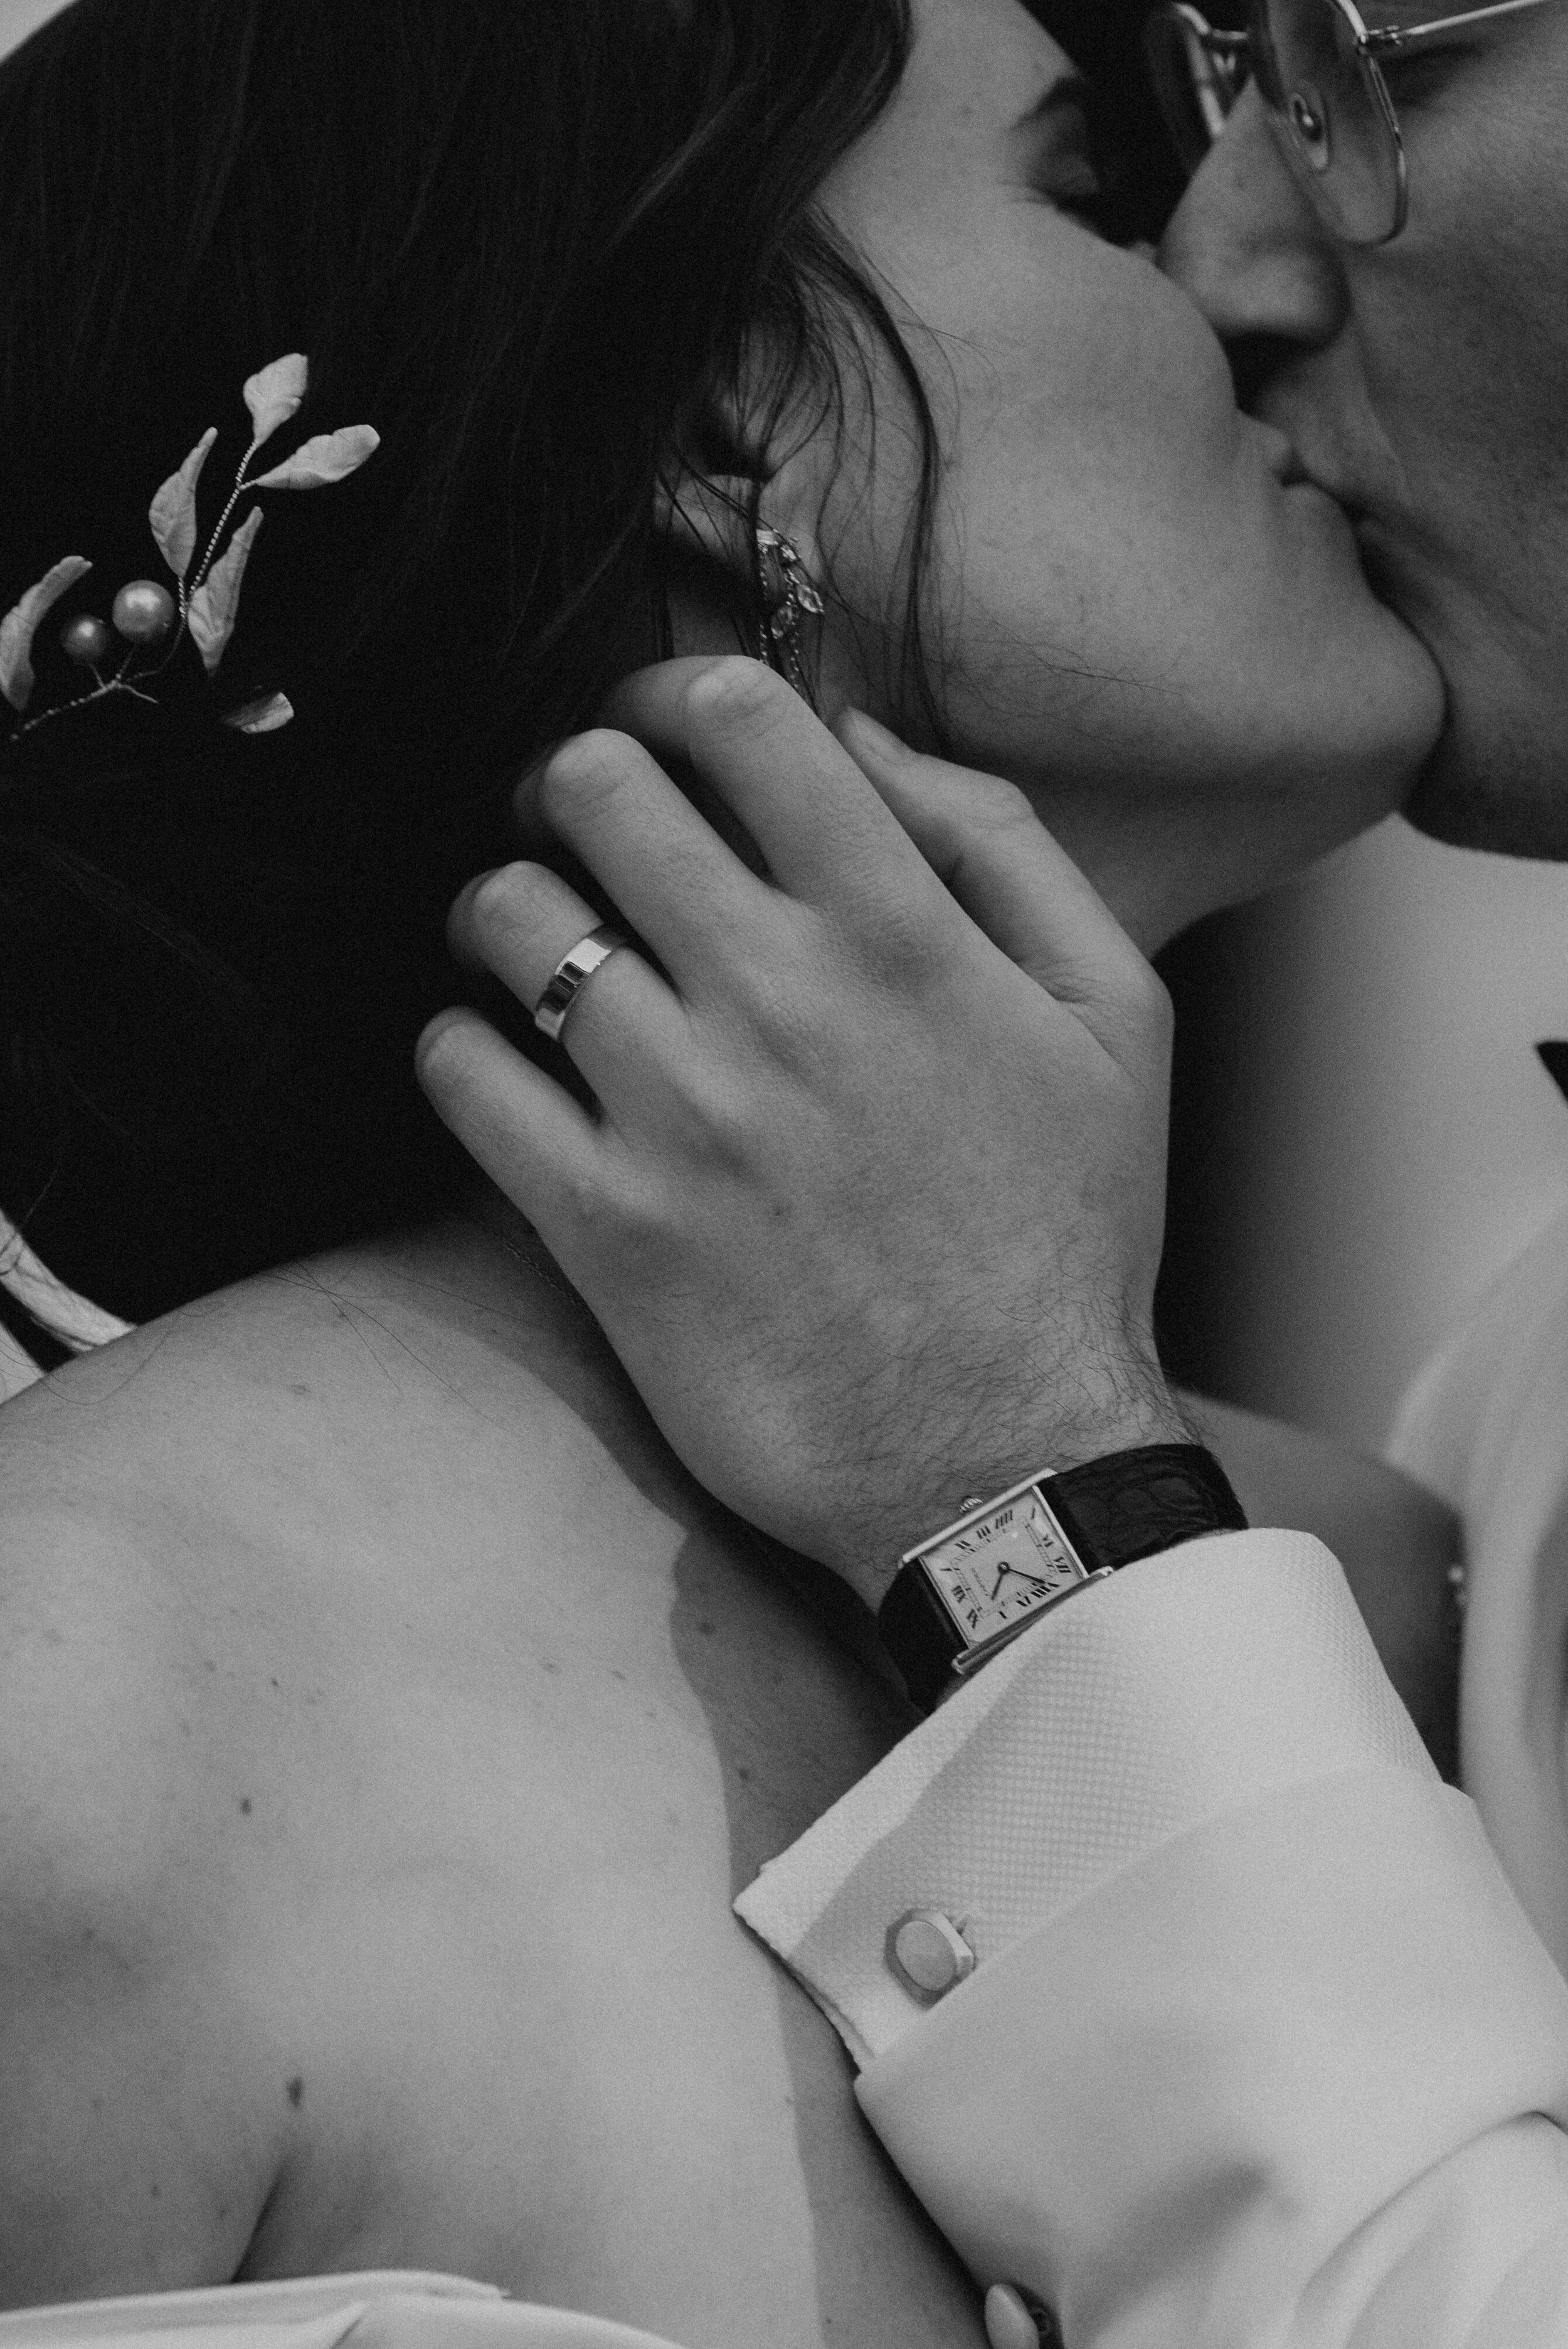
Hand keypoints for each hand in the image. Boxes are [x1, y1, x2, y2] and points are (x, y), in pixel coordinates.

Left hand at [416, 657, 1186, 1609]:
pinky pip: (464, 1076)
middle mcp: (777, 1000)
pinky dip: (457, 1044)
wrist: (1002, 1461)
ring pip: (508, 919)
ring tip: (532, 942)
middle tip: (579, 829)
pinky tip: (501, 1060)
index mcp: (900, 935)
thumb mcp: (1114, 1018)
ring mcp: (679, 1113)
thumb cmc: (1069, 1238)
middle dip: (569, 783)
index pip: (734, 719)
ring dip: (503, 907)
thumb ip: (1002, 849)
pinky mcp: (605, 1226)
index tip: (670, 737)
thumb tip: (863, 738)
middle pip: (592, 789)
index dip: (674, 696)